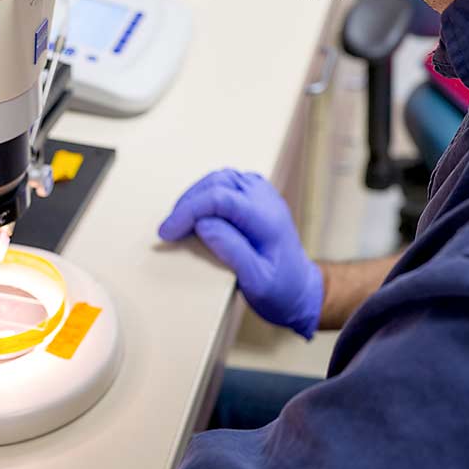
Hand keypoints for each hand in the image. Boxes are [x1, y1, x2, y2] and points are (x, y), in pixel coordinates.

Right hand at [158, 169, 322, 337]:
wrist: (301, 291)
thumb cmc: (280, 290)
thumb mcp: (257, 282)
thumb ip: (232, 250)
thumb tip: (203, 224)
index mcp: (267, 220)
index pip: (220, 198)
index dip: (188, 211)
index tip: (167, 233)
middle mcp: (267, 201)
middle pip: (219, 182)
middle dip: (188, 203)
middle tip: (169, 230)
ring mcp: (264, 196)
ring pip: (221, 178)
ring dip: (196, 196)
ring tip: (180, 222)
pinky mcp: (257, 198)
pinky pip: (227, 184)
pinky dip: (206, 194)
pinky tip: (197, 214)